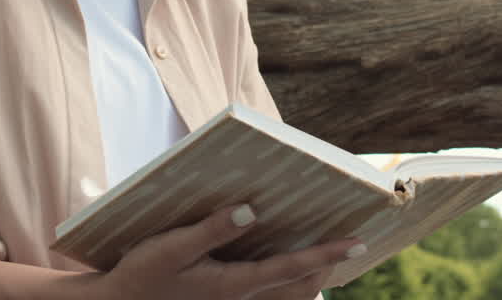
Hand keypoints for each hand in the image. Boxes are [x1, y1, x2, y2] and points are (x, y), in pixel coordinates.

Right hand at [92, 204, 365, 299]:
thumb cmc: (144, 273)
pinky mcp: (223, 299)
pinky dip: (288, 280)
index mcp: (234, 283)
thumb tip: (251, 210)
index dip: (326, 254)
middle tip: (352, 242)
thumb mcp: (172, 246)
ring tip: (327, 253)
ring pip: (286, 295)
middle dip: (327, 266)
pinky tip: (287, 262)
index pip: (292, 268)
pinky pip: (268, 294)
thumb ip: (212, 229)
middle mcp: (240, 297)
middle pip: (299, 287)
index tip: (358, 242)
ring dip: (310, 275)